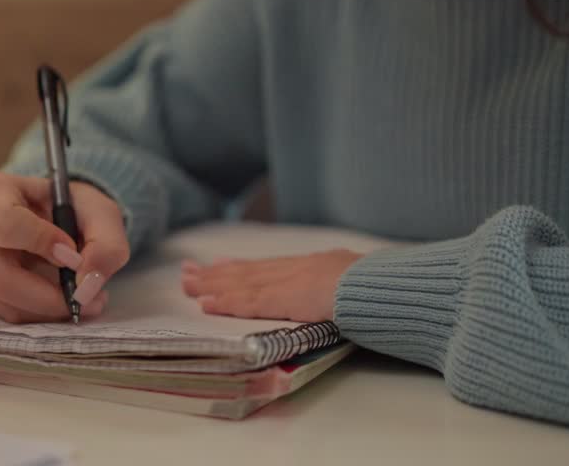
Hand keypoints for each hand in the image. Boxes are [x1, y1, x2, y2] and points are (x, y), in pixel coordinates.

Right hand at [0, 171, 128, 322]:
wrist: (60, 219)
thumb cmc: (76, 209)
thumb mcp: (103, 215)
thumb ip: (106, 246)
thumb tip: (86, 284)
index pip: (6, 223)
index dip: (42, 243)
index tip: (73, 254)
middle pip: (0, 275)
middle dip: (48, 295)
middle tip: (87, 297)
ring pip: (3, 300)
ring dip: (48, 309)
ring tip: (84, 299)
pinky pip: (5, 311)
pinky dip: (39, 314)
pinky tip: (62, 300)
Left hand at [180, 249, 363, 321]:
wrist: (381, 286)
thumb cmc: (376, 288)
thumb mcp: (354, 280)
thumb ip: (336, 285)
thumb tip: (334, 292)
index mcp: (311, 266)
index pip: (268, 267)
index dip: (240, 267)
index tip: (217, 265)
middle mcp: (294, 269)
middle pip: (248, 271)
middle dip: (216, 274)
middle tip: (187, 273)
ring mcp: (288, 282)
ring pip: (242, 283)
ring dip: (213, 286)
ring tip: (187, 286)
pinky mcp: (285, 299)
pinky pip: (250, 302)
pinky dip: (228, 302)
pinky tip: (208, 304)